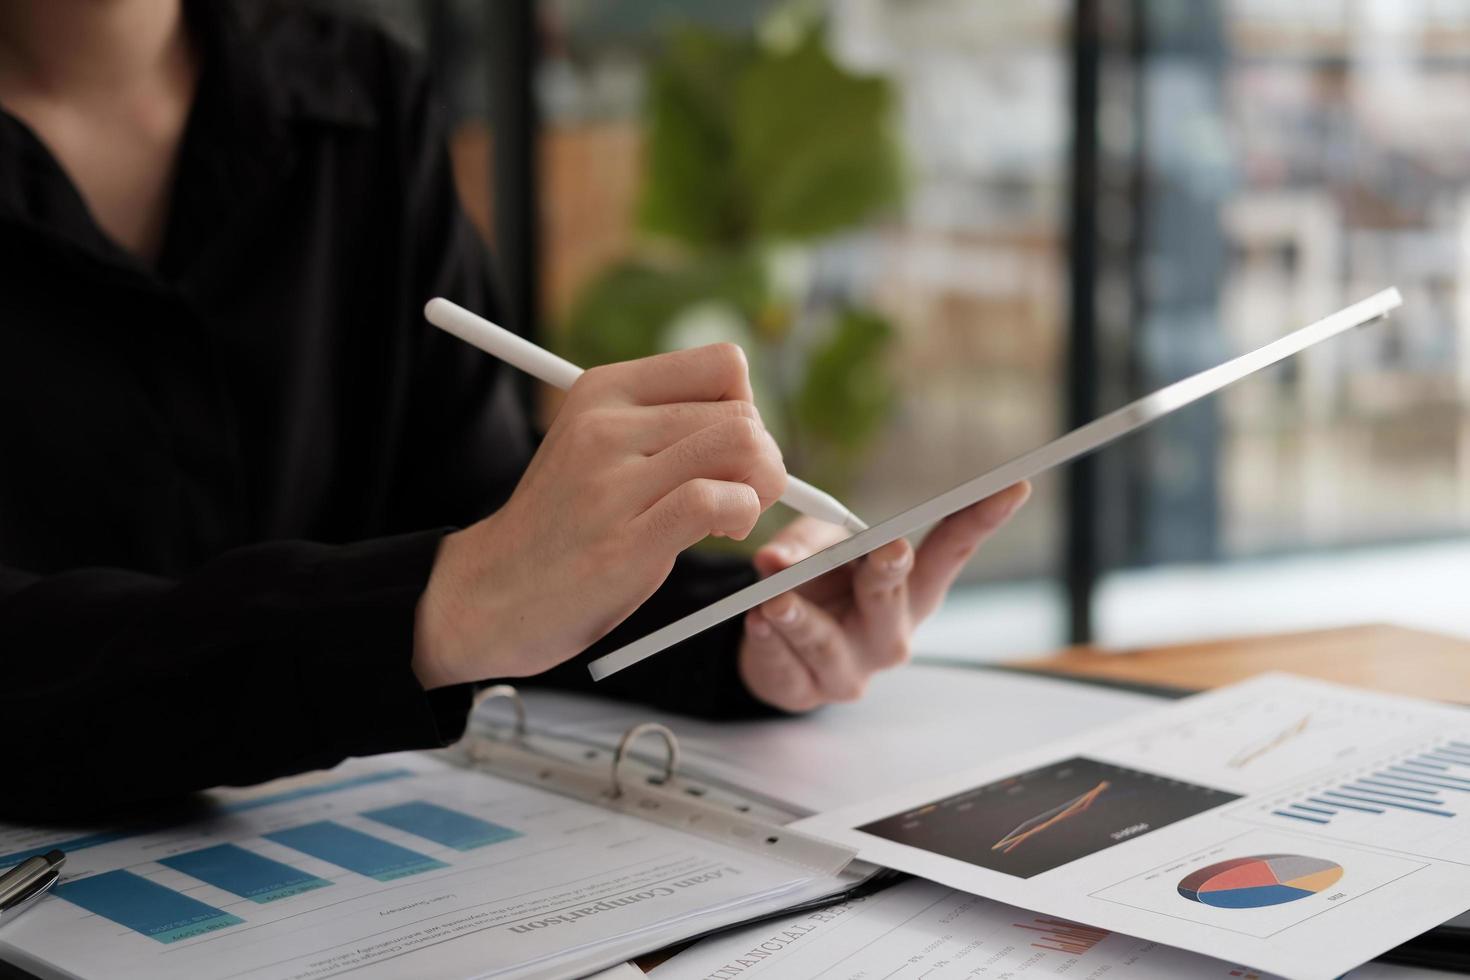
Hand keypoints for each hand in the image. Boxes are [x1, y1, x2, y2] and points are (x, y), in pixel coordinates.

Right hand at [413, 343, 786, 688]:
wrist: (489, 593)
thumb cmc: (565, 524)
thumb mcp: (599, 446)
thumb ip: (665, 424)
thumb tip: (757, 426)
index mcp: (604, 390)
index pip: (723, 364)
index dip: (746, 407)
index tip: (726, 450)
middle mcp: (606, 425)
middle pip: (742, 411)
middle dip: (763, 457)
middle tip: (739, 493)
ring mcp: (612, 482)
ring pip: (741, 444)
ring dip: (761, 485)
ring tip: (732, 514)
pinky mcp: (625, 541)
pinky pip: (716, 501)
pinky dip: (742, 515)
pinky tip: (723, 532)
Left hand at [738, 481, 1030, 710]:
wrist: (774, 649)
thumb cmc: (814, 587)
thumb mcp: (816, 549)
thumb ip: (803, 545)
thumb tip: (776, 558)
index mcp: (911, 590)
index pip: (952, 551)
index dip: (981, 520)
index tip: (1012, 486)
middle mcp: (891, 632)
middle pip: (893, 596)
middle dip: (889, 571)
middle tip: (888, 548)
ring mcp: (852, 668)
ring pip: (827, 641)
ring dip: (801, 618)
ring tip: (775, 601)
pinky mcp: (808, 692)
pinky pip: (786, 667)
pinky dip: (769, 643)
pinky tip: (758, 624)